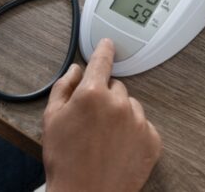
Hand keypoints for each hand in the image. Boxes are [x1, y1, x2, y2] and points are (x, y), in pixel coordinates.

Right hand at [41, 38, 162, 191]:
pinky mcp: (152, 141)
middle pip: (115, 87)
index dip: (105, 50)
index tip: (108, 44)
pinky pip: (143, 126)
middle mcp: (119, 104)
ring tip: (103, 138)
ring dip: (119, 115)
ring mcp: (139, 123)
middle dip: (104, 97)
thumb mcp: (52, 119)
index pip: (102, 61)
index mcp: (92, 94)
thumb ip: (64, 88)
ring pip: (130, 106)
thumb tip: (76, 71)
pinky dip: (132, 132)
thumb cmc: (65, 160)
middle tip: (90, 120)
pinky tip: (116, 147)